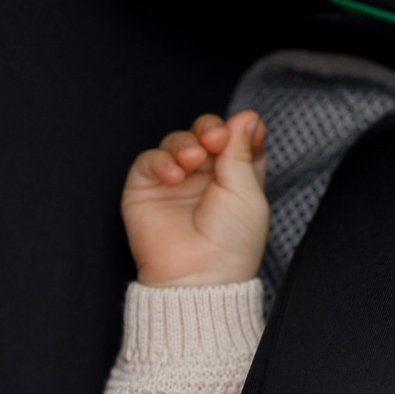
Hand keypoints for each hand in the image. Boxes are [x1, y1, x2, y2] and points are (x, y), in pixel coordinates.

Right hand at [121, 109, 268, 287]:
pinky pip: (149, 160)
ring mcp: (175, 181)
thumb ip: (242, 152)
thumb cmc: (230, 243)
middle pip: (204, 134)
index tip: (239, 130)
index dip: (236, 130)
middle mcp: (205, 177)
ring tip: (192, 159)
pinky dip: (161, 160)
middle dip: (208, 129)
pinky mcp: (145, 188)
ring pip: (177, 141)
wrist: (198, 275)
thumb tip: (249, 117)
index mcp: (236, 178)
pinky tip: (174, 174)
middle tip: (213, 138)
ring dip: (184, 143)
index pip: (235, 139)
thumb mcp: (247, 193)